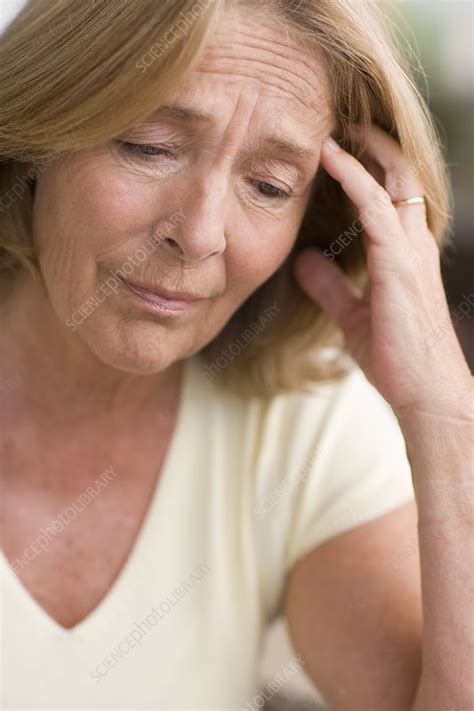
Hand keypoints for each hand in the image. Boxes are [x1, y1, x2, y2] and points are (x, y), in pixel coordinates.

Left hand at [292, 125, 471, 419]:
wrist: (424, 393)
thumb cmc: (396, 357)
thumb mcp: (353, 315)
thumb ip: (331, 286)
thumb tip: (304, 260)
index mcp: (405, 255)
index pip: (393, 197)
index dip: (372, 167)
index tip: (340, 146)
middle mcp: (414, 244)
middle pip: (401, 176)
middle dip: (375, 144)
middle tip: (341, 122)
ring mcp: (410, 251)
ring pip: (393, 181)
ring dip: (364, 149)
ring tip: (333, 124)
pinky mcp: (399, 264)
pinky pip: (377, 207)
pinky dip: (354, 178)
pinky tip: (330, 157)